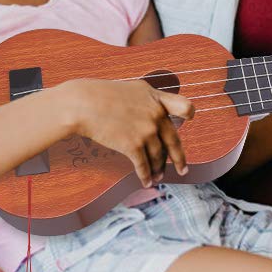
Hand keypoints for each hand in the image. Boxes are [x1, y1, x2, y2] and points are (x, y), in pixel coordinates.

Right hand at [66, 78, 194, 186]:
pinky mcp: (133, 145)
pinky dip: (145, 176)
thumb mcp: (132, 90)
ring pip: (158, 156)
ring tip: (158, 177)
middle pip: (174, 141)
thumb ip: (148, 100)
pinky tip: (146, 181)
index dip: (187, 114)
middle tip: (182, 170)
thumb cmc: (101, 95)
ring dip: (158, 170)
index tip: (188, 120)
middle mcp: (156, 114)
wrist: (83, 104)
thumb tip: (156, 111)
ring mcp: (146, 130)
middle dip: (179, 159)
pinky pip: (144, 165)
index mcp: (156, 98)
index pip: (183, 106)